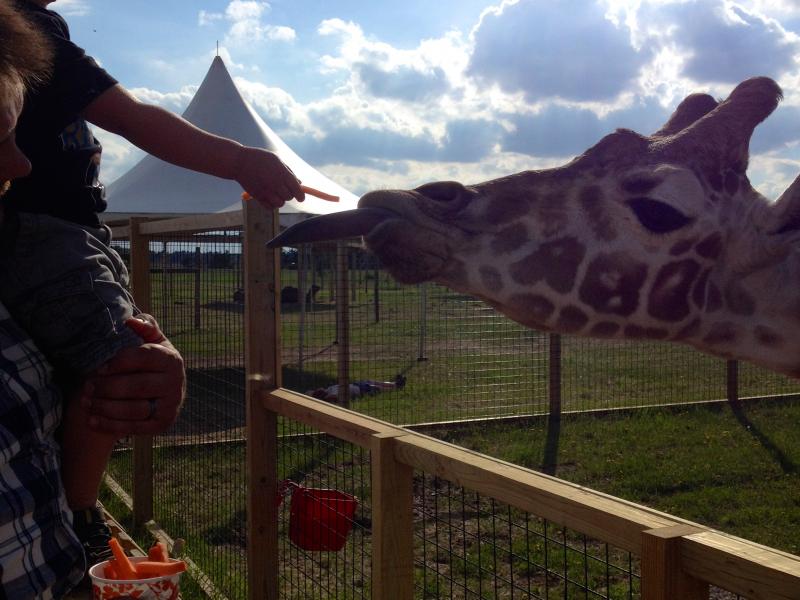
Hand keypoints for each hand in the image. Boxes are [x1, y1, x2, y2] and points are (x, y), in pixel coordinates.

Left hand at [80, 315, 185, 434]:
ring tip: (86, 402)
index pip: (143, 358)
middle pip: (137, 386)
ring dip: (106, 407)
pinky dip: (110, 425)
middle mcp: (176, 383)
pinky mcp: (163, 424)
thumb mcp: (153, 341)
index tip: (98, 367)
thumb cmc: (152, 362)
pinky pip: (134, 428)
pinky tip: (91, 420)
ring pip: (135, 409)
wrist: (168, 390)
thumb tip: (130, 321)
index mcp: (171, 359)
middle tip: (87, 387)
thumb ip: (145, 327)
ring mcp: (171, 405)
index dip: (118, 362)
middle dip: (107, 387)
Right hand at [236, 146, 303, 208]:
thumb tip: (299, 183)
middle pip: (289, 197)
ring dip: (280, 200)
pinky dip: (271, 204)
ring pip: (280, 204)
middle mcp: (276, 184)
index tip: (300, 197)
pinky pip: (270, 207)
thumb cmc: (259, 158)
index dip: (300, 196)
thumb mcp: (276, 160)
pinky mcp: (258, 197)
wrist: (239, 162)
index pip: (297, 190)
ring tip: (275, 193)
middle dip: (289, 194)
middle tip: (283, 189)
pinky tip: (269, 197)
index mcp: (282, 174)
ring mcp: (266, 192)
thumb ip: (289, 172)